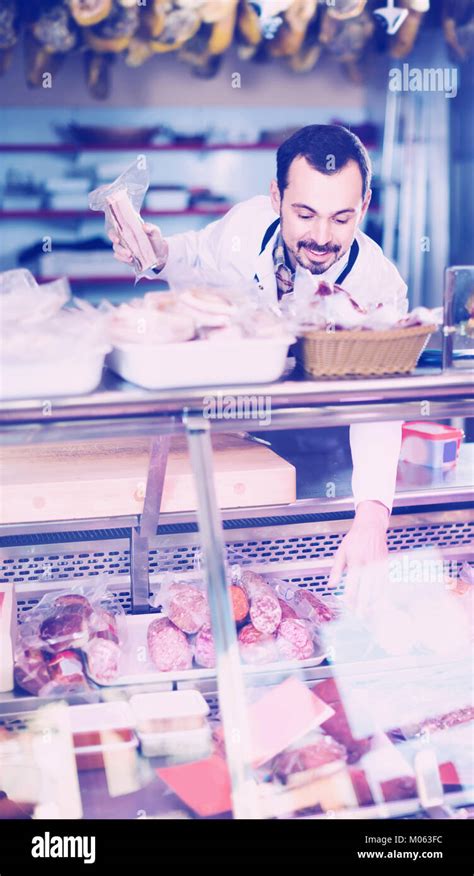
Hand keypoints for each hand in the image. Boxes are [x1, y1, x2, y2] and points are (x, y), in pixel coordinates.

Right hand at [108, 222, 168, 269]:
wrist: (159, 254)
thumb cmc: (155, 240)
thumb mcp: (155, 233)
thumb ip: (151, 228)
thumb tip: (144, 227)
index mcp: (128, 230)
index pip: (115, 230)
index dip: (112, 235)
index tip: (117, 239)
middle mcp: (123, 239)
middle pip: (115, 243)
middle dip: (119, 248)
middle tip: (128, 252)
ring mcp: (124, 248)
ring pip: (117, 251)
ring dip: (122, 254)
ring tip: (131, 257)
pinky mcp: (126, 257)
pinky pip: (121, 258)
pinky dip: (124, 259)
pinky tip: (131, 260)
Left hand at [328, 500, 389, 616]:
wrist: (371, 526)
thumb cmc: (354, 539)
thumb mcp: (341, 552)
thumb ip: (336, 570)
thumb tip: (331, 585)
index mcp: (355, 560)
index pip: (352, 584)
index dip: (350, 597)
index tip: (348, 607)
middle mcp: (369, 563)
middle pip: (367, 589)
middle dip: (363, 604)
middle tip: (360, 617)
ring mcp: (379, 565)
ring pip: (378, 588)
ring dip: (374, 601)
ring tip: (370, 613)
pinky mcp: (387, 565)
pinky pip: (386, 583)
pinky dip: (383, 593)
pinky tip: (379, 601)